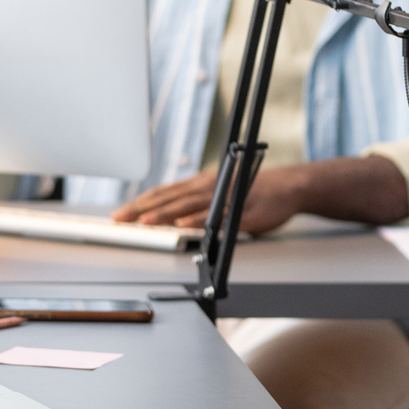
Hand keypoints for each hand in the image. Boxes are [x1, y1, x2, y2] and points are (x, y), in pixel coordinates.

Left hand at [112, 156, 408, 231]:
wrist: (288, 187)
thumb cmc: (253, 193)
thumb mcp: (219, 196)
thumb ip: (196, 205)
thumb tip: (171, 217)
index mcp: (200, 184)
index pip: (163, 193)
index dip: (140, 203)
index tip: (120, 213)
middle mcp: (208, 186)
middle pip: (170, 198)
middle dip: (142, 209)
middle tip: (120, 219)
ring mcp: (223, 197)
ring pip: (188, 205)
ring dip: (165, 214)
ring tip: (145, 222)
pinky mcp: (240, 209)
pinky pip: (216, 216)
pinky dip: (199, 219)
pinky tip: (184, 224)